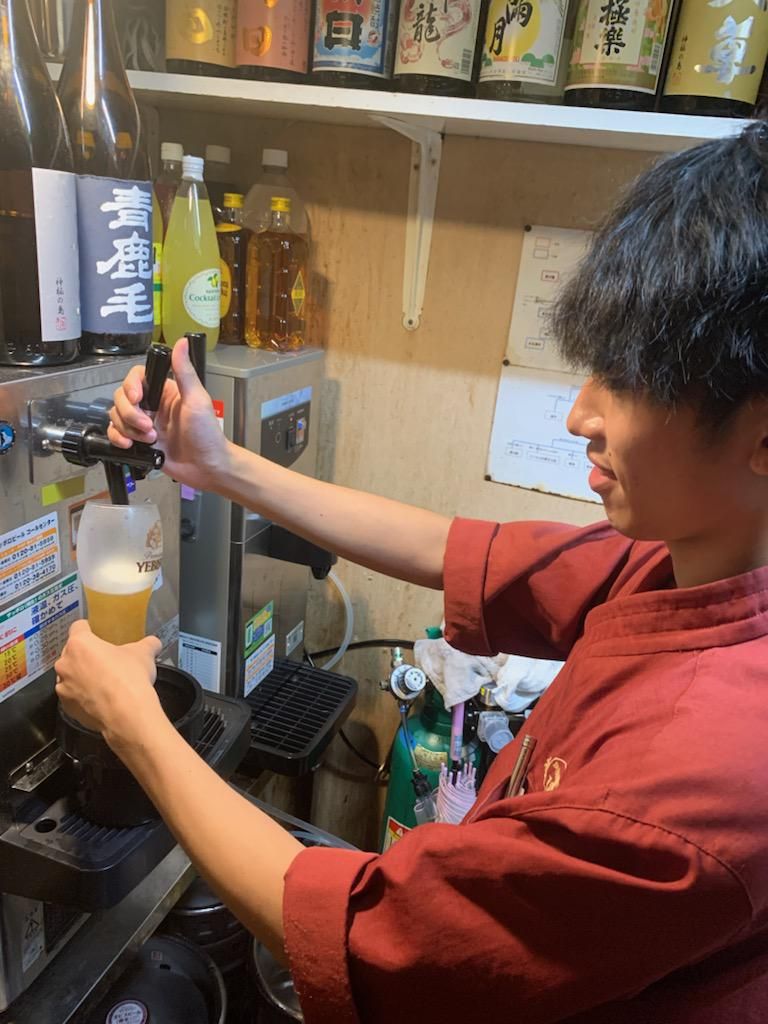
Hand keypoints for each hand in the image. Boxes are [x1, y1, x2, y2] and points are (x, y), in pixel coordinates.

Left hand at [55, 621, 162, 746]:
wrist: (126, 715)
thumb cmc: (130, 678)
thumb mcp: (144, 654)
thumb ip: (147, 644)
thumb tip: (153, 643)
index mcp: (80, 644)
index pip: (79, 627)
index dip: (90, 629)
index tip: (98, 634)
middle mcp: (65, 664)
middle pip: (73, 653)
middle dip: (87, 656)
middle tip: (106, 661)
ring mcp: (63, 687)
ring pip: (71, 676)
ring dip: (83, 677)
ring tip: (104, 683)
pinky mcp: (66, 708)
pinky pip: (73, 697)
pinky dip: (83, 697)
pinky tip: (102, 700)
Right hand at [108, 337, 230, 492]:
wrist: (207, 467)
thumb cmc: (207, 434)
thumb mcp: (197, 400)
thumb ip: (185, 372)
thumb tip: (181, 342)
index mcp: (164, 391)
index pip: (136, 377)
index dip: (130, 386)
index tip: (137, 398)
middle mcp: (152, 405)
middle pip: (121, 398)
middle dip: (130, 414)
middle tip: (148, 427)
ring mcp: (143, 424)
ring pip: (117, 416)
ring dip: (128, 429)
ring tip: (150, 440)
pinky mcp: (138, 442)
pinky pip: (115, 434)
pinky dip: (118, 439)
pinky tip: (130, 446)